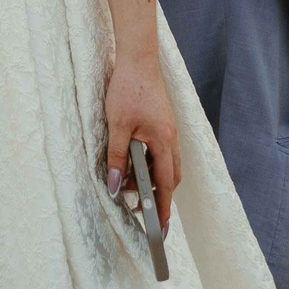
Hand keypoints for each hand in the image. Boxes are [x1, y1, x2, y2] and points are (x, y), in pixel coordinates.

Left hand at [103, 50, 179, 231]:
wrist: (138, 58)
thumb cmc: (128, 89)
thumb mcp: (117, 125)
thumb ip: (118, 158)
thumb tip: (116, 187)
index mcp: (164, 141)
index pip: (166, 185)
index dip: (163, 209)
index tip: (160, 230)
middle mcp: (171, 138)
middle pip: (169, 177)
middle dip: (157, 196)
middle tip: (138, 209)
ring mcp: (168, 130)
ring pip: (165, 164)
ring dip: (150, 177)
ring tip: (128, 185)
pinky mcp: (161, 123)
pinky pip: (160, 151)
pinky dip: (149, 162)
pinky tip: (131, 161)